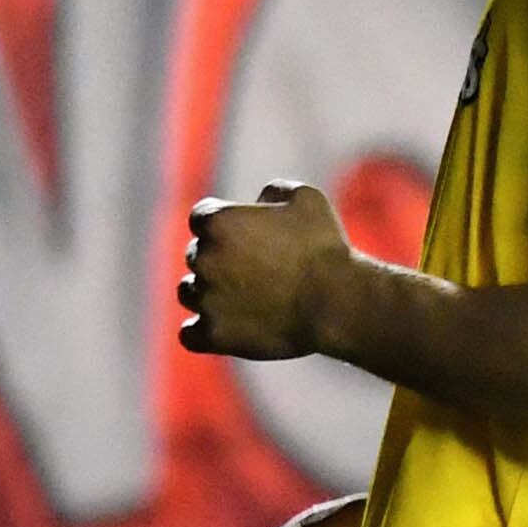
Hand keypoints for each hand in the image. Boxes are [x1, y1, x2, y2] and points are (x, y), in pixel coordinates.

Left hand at [180, 182, 350, 360]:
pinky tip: (222, 328)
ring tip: (243, 301)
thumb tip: (261, 199)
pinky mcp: (215, 334)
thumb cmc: (326, 250)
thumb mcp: (307, 199)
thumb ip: (274, 191)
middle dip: (220, 261)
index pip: (202, 217)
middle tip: (256, 272)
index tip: (248, 238)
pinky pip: (190, 335)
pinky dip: (202, 331)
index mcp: (218, 221)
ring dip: (208, 294)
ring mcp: (206, 299)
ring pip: (189, 292)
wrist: (338, 303)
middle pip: (196, 256)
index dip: (225, 226)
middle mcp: (203, 258)